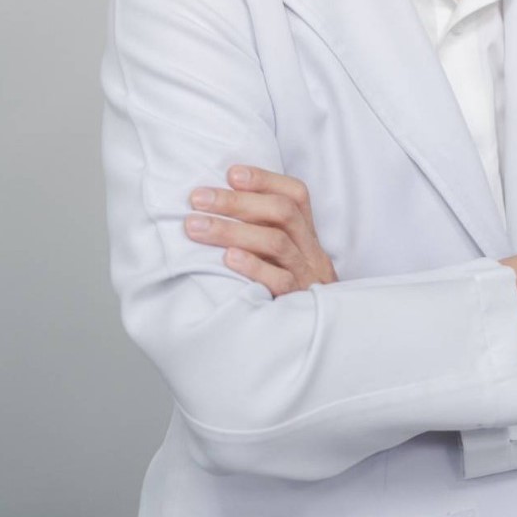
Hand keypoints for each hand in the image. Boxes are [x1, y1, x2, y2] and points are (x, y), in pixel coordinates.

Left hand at [185, 166, 337, 295]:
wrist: (321, 343)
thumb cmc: (287, 291)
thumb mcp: (283, 259)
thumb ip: (262, 232)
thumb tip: (213, 203)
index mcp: (308, 235)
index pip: (296, 195)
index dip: (265, 179)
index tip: (231, 173)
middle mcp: (311, 252)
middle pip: (282, 213)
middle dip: (237, 201)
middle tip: (197, 198)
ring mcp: (307, 277)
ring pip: (276, 243)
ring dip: (233, 230)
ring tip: (195, 226)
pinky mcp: (298, 304)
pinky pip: (280, 281)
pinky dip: (253, 266)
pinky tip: (227, 258)